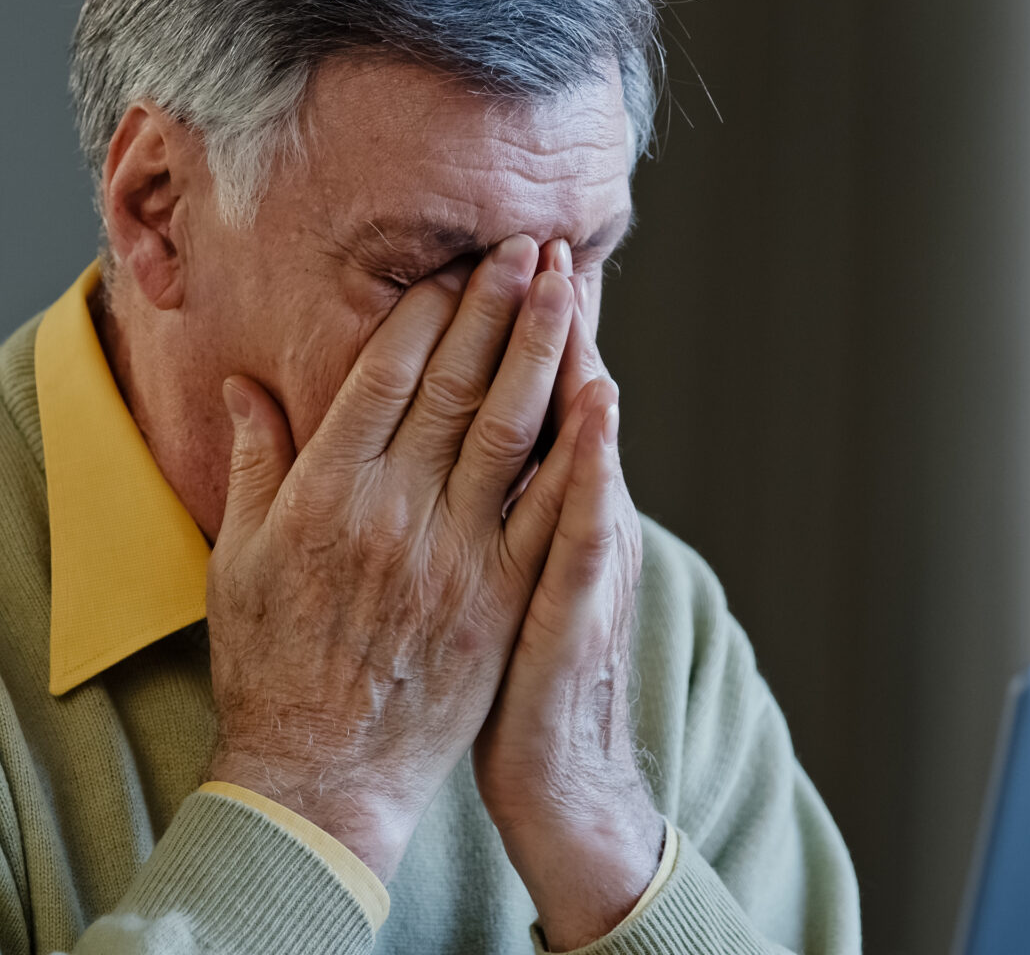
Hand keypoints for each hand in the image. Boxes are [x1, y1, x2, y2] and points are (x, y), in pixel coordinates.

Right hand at [205, 234, 589, 880]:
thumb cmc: (268, 666)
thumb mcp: (237, 557)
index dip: (425, 313)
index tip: (453, 266)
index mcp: (324, 494)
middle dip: (495, 307)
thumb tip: (244, 387)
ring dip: (541, 352)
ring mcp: (452, 557)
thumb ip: (256, 464)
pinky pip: (547, 514)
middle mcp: (392, 514)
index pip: (385, 377)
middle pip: (456, 386)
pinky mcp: (499, 602)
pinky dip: (578, 451)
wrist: (318, 773)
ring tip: (565, 290)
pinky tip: (600, 400)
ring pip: (509, 432)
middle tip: (526, 247)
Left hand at [475, 247, 663, 950]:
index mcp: (523, 518)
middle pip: (550, 409)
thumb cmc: (505, 689)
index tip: (489, 261)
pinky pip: (583, 528)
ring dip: (578, 368)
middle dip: (546, 323)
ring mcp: (576, 565)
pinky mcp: (577, 610)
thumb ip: (470, 511)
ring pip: (578, 451)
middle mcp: (560, 527)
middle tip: (540, 240)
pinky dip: (591, 466)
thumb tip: (437, 446)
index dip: (505, 336)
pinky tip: (592, 415)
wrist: (560, 789)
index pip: (515, 409)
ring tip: (573, 292)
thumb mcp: (492, 590)